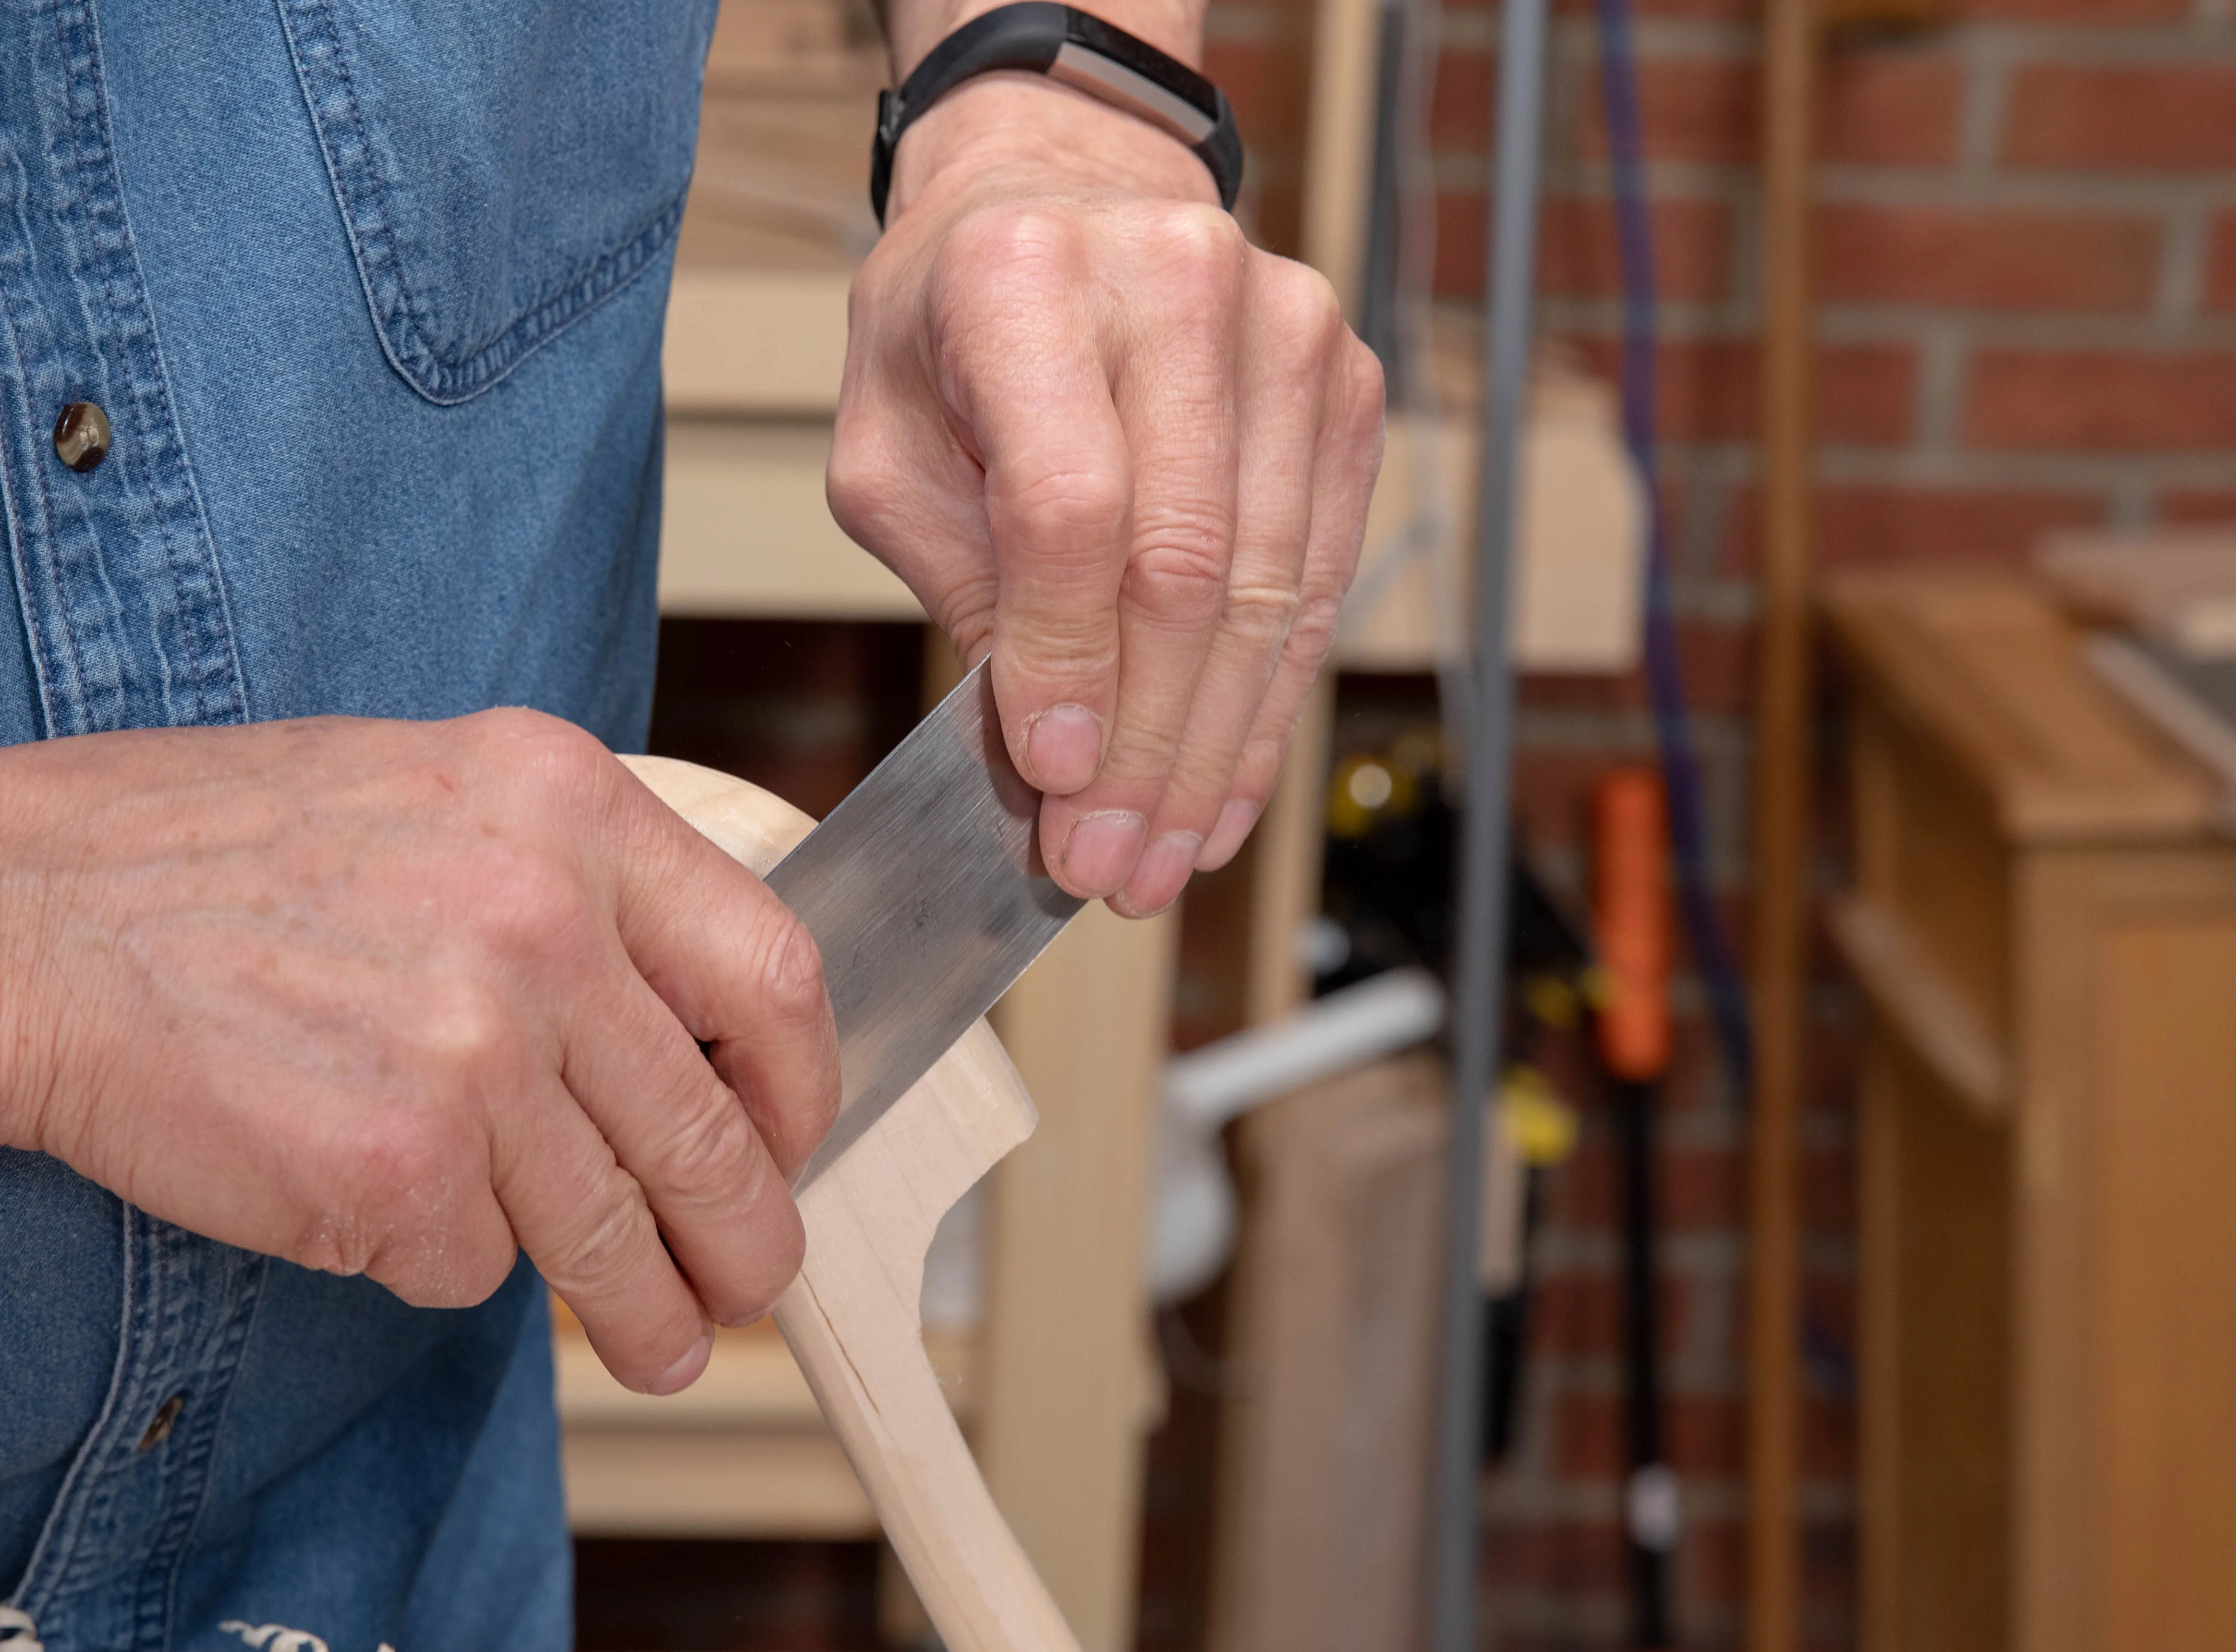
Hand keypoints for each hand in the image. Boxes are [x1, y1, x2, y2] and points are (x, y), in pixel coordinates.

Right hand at [0, 712, 836, 1394]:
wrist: (21, 920)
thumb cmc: (196, 857)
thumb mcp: (427, 796)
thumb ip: (566, 887)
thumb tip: (680, 1025)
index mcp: (563, 804)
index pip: (772, 970)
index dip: (802, 1083)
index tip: (791, 1133)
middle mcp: (540, 920)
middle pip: (713, 1128)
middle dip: (750, 1236)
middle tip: (749, 1279)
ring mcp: (473, 1050)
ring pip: (612, 1230)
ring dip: (646, 1309)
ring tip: (658, 1342)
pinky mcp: (398, 1169)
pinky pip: (474, 1265)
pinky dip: (443, 1263)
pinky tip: (381, 1214)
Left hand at [828, 72, 1386, 917]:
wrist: (1065, 198)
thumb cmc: (953, 331)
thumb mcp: (888, 445)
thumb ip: (955, 583)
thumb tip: (1040, 757)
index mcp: (1028, 280)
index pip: (1071, 510)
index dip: (1068, 662)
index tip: (1055, 784)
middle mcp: (1178, 287)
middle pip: (1185, 568)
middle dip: (1145, 749)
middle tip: (1108, 869)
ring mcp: (1289, 334)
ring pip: (1265, 592)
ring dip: (1212, 752)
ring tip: (1161, 860)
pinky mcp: (1347, 391)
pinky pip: (1315, 581)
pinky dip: (1266, 705)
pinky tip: (1223, 793)